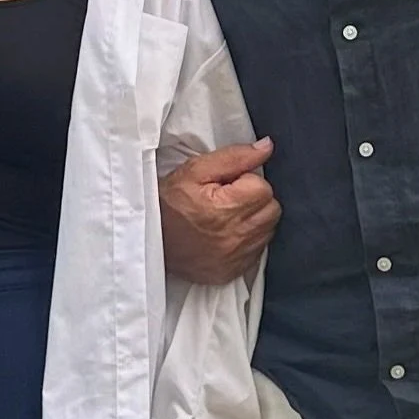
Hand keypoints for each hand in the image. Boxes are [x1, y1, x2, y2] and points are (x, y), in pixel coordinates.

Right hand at [159, 139, 278, 284]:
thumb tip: (267, 147)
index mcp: (225, 210)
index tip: (226, 186)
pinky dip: (247, 240)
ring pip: (268, 230)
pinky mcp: (232, 271)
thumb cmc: (168, 202)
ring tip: (227, 216)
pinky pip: (258, 251)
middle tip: (228, 199)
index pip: (264, 187)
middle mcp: (234, 238)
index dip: (246, 181)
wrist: (146, 239)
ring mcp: (235, 258)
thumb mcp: (194, 170)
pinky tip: (227, 234)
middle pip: (271, 209)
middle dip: (254, 199)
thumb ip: (234, 157)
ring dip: (254, 220)